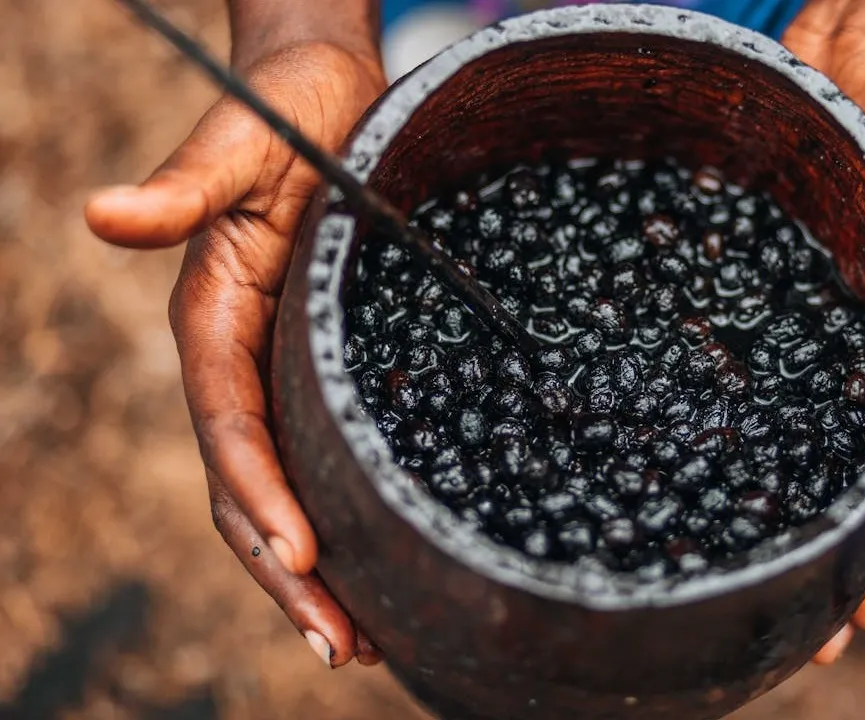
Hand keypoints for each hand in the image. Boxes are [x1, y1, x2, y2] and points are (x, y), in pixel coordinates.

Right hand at [85, 39, 385, 666]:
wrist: (323, 95)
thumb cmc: (284, 113)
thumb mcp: (239, 149)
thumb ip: (181, 191)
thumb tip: (100, 215)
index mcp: (212, 319)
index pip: (230, 426)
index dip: (259, 494)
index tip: (300, 559)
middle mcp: (241, 360)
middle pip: (251, 486)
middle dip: (289, 572)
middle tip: (342, 644)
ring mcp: (281, 370)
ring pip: (286, 488)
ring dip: (314, 571)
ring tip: (362, 640)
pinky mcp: (324, 366)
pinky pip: (323, 455)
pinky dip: (342, 517)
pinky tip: (382, 563)